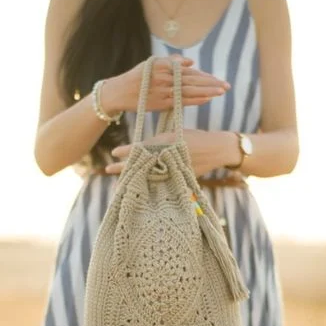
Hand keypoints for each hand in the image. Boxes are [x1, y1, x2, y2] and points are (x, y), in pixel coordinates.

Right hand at [100, 55, 229, 114]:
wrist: (118, 92)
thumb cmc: (136, 78)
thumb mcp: (151, 64)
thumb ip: (171, 61)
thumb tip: (191, 62)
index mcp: (164, 66)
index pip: (189, 71)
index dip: (205, 76)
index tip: (217, 79)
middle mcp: (165, 77)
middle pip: (193, 80)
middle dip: (211, 83)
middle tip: (227, 86)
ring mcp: (164, 90)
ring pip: (190, 90)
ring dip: (207, 92)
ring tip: (221, 92)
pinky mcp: (161, 102)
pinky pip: (181, 101)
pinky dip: (195, 100)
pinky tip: (206, 99)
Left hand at [104, 129, 240, 176]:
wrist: (217, 149)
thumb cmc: (195, 138)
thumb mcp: (175, 135)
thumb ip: (157, 142)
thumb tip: (138, 148)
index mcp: (166, 143)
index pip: (141, 147)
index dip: (127, 150)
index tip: (114, 153)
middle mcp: (167, 157)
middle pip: (140, 164)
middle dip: (123, 168)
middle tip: (107, 170)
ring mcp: (172, 169)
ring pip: (147, 176)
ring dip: (133, 180)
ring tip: (118, 186)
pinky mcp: (178, 178)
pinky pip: (158, 183)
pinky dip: (147, 186)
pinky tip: (136, 190)